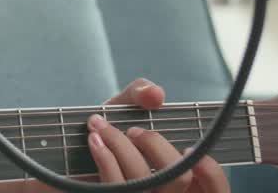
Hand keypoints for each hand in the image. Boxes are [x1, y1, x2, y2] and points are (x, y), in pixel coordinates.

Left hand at [84, 78, 228, 192]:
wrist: (60, 158)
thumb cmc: (103, 135)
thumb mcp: (122, 110)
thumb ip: (140, 96)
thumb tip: (156, 94)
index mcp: (179, 184)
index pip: (217, 190)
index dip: (211, 172)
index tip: (188, 146)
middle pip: (179, 178)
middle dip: (155, 144)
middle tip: (133, 130)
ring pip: (144, 180)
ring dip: (120, 143)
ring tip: (101, 126)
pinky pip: (114, 184)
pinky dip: (104, 156)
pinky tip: (94, 140)